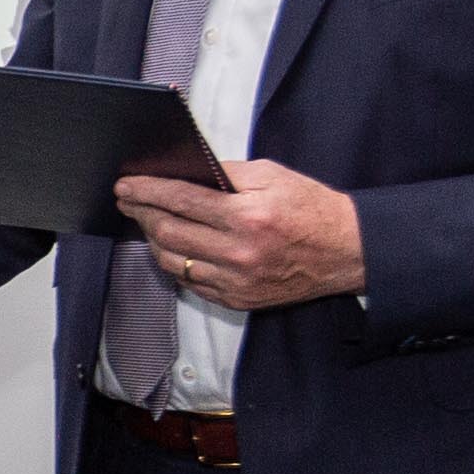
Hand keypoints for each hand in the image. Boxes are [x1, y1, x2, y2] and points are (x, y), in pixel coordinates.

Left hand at [110, 159, 362, 309]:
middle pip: (169, 233)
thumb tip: (187, 173)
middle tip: (128, 201)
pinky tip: (173, 248)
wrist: (346, 251)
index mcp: (246, 216)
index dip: (147, 191)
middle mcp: (237, 253)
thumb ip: (227, 174)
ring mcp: (236, 281)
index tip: (126, 185)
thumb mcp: (273, 176)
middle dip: (141, 214)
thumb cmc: (311, 208)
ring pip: (173, 263)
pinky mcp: (238, 300)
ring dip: (153, 241)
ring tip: (147, 222)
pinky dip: (176, 264)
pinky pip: (191, 283)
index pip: (181, 201)